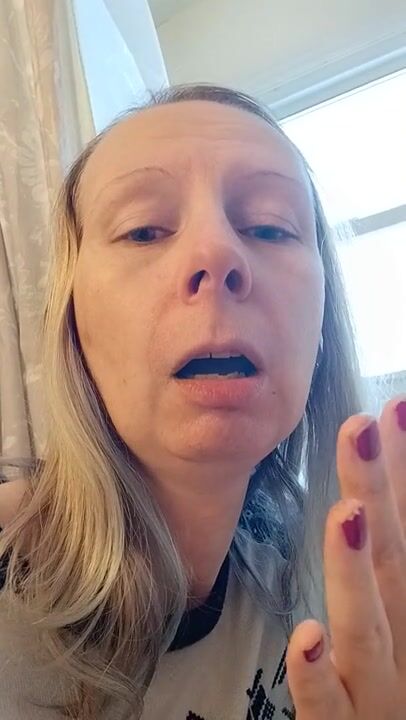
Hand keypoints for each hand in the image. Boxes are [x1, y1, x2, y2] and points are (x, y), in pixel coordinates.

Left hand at [285, 395, 405, 718]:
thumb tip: (371, 505)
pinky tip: (305, 636)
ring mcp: (379, 695)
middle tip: (364, 426)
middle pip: (395, 563)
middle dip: (380, 492)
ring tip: (348, 513)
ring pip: (367, 631)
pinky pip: (330, 711)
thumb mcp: (396, 626)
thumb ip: (389, 570)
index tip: (393, 408)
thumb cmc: (392, 696)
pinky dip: (318, 677)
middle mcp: (404, 645)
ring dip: (357, 570)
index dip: (398, 473)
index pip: (404, 533)